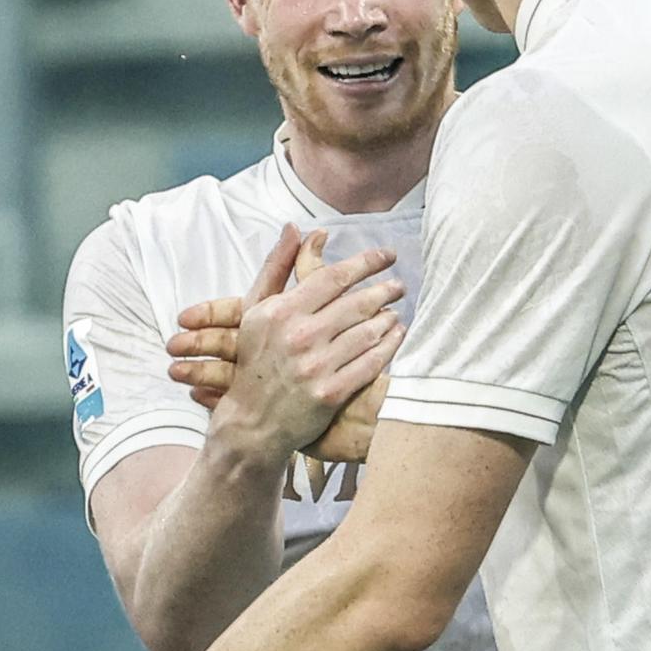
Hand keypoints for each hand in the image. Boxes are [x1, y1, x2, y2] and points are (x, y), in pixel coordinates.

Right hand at [167, 223, 405, 458]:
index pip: (333, 277)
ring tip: (396, 310)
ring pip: (367, 332)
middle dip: (384, 290)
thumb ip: (276, 267)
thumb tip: (295, 228)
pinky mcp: (331, 393)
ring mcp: (316, 366)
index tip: (386, 256)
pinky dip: (389, 346)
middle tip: (398, 285)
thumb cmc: (255, 361)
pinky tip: (397, 335)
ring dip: (389, 317)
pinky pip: (370, 363)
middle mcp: (299, 336)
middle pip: (356, 303)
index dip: (366, 262)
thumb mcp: (255, 311)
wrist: (252, 422)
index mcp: (281, 312)